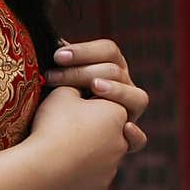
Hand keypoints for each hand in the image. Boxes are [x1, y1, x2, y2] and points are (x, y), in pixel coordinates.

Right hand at [28, 86, 129, 189]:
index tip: (75, 109)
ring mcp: (111, 169)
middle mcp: (122, 142)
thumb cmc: (53, 125)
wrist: (43, 165)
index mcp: (118, 114)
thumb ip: (77, 85)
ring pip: (102, 160)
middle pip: (110, 134)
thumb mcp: (62, 92)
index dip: (92, 107)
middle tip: (68, 132)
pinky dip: (80, 177)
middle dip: (95, 133)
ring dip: (88, 156)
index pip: (111, 107)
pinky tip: (60, 172)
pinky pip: (91, 181)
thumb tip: (80, 86)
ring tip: (61, 153)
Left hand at [44, 38, 148, 152]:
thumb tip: (53, 41)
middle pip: (116, 71)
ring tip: (95, 87)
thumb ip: (60, 63)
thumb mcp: (55, 82)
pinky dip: (135, 134)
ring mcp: (129, 115)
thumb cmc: (51, 107)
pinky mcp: (126, 142)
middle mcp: (125, 88)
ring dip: (117, 90)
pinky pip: (139, 140)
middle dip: (83, 72)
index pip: (108, 50)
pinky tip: (124, 127)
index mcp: (112, 68)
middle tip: (53, 77)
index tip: (57, 56)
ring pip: (138, 98)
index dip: (84, 50)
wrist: (50, 148)